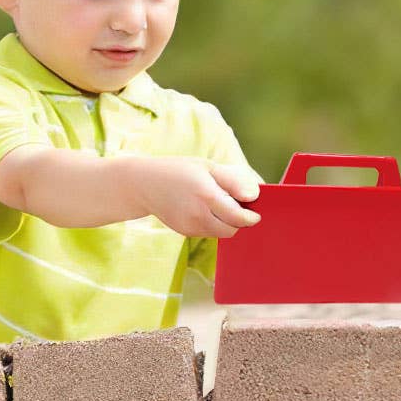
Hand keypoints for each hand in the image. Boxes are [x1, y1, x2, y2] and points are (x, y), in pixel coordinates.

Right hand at [129, 156, 262, 238]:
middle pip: (231, 230)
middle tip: (240, 208)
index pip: (237, 217)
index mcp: (206, 195)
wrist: (144, 184)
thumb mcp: (207, 167)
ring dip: (227, 224)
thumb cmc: (179, 170)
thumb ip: (232, 182)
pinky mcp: (184, 231)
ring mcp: (190, 226)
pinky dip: (213, 224)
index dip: (250, 217)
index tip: (256, 213)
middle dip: (240, 222)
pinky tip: (205, 209)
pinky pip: (207, 232)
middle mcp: (198, 214)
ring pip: (219, 233)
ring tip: (221, 206)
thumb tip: (253, 196)